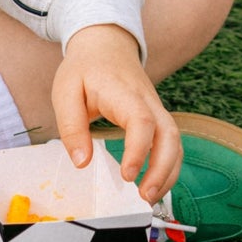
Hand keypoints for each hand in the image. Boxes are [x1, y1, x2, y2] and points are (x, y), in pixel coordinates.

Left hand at [50, 24, 181, 204]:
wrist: (105, 43)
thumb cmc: (85, 68)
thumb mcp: (65, 92)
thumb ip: (72, 127)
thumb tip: (82, 162)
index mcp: (124, 93)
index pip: (141, 121)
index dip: (139, 150)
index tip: (127, 175)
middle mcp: (147, 101)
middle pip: (170, 134)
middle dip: (163, 169)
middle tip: (145, 196)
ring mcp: (156, 108)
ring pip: (176, 141)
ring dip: (169, 172)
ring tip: (150, 198)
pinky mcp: (157, 117)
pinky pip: (171, 143)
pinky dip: (168, 166)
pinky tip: (154, 184)